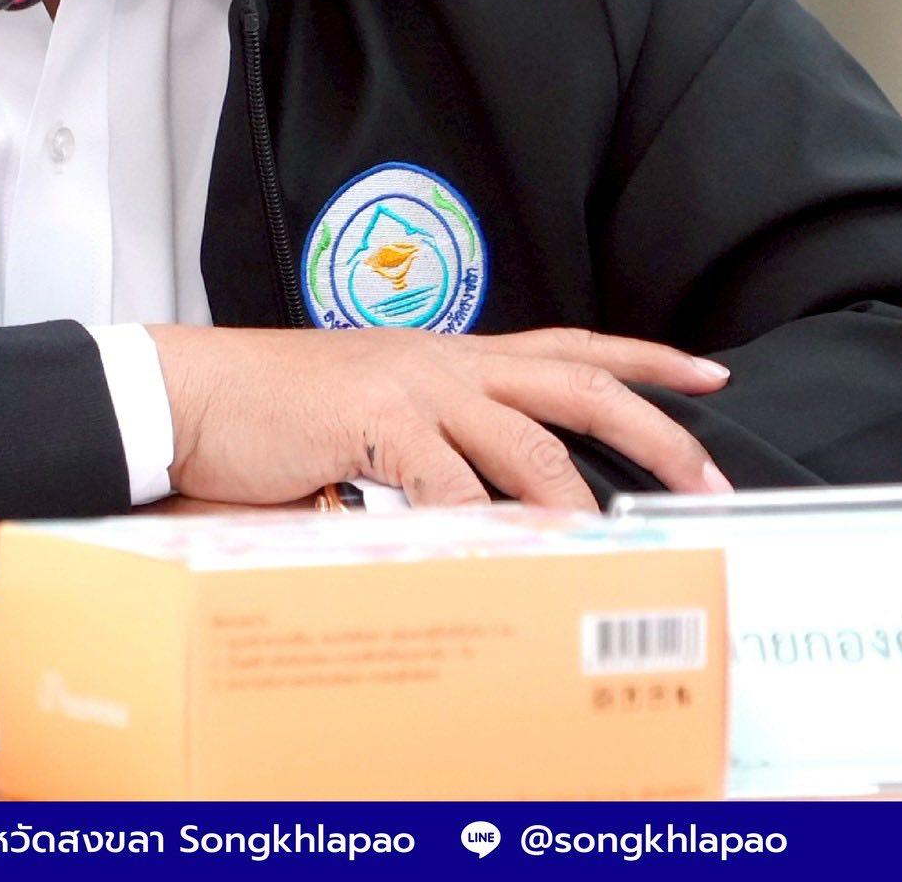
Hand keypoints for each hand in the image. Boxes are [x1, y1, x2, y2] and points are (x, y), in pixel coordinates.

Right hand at [146, 324, 733, 511]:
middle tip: (709, 475)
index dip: (642, 358)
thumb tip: (482, 506)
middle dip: (652, 429)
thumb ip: (431, 449)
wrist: (193, 391)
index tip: (707, 375)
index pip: (565, 344)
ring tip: (615, 545)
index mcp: (448, 357)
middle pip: (575, 383)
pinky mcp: (377, 418)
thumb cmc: (271, 413)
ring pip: (529, 439)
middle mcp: (444, 360)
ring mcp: (414, 384)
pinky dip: (483, 526)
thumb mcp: (369, 419)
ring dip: (580, 499)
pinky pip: (450, 482)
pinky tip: (504, 557)